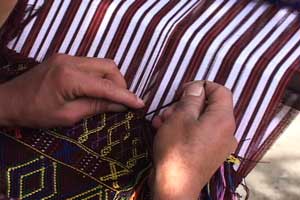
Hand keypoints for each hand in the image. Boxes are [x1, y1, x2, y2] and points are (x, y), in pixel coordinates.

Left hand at [0, 54, 143, 127]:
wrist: (8, 101)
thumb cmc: (35, 113)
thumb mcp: (68, 115)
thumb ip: (96, 107)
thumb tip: (120, 105)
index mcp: (69, 77)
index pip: (106, 86)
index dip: (126, 96)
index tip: (140, 104)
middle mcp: (70, 61)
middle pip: (108, 66)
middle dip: (120, 84)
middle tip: (122, 102)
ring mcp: (67, 56)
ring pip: (101, 63)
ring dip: (111, 79)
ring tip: (111, 97)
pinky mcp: (64, 58)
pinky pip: (91, 64)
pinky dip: (99, 76)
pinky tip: (98, 89)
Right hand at [152, 81, 236, 199]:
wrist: (175, 186)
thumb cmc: (177, 149)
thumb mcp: (180, 117)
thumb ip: (191, 98)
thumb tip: (198, 88)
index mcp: (223, 119)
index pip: (220, 90)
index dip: (201, 86)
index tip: (182, 91)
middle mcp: (226, 131)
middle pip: (208, 106)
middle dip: (185, 105)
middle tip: (167, 111)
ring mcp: (219, 144)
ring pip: (201, 120)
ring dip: (181, 117)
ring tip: (161, 123)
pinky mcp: (210, 154)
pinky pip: (200, 134)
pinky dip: (185, 129)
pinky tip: (166, 132)